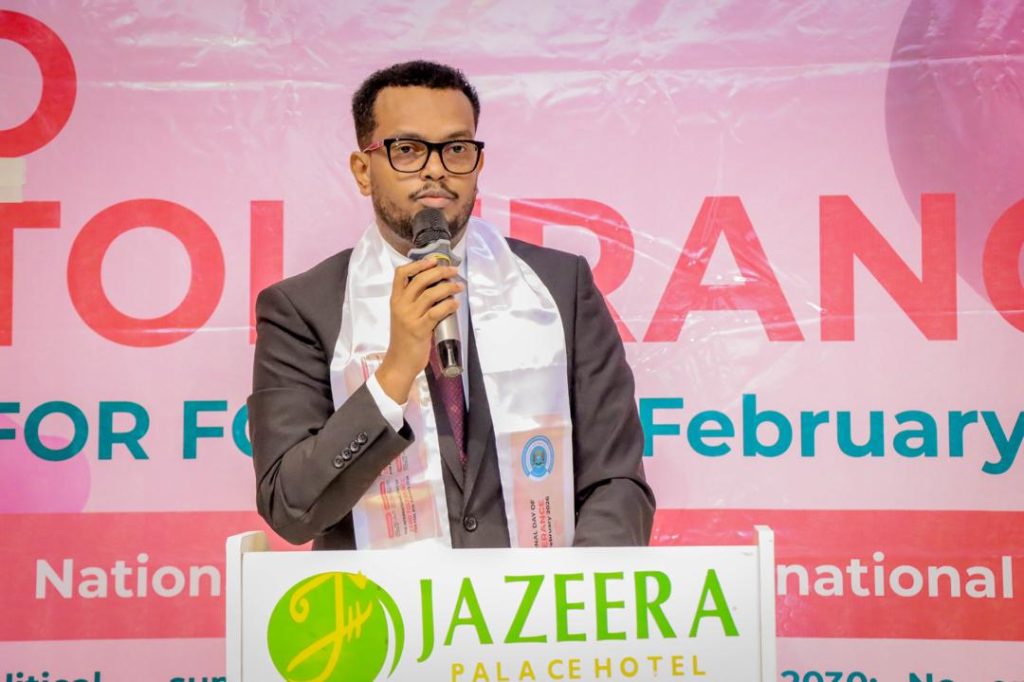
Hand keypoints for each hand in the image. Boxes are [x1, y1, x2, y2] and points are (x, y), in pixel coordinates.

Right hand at [375, 258, 462, 402]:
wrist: (400, 362)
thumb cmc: (404, 338)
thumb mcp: (403, 315)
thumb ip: (414, 301)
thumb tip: (437, 286)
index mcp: (395, 300)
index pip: (400, 274)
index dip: (418, 264)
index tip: (433, 261)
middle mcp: (400, 306)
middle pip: (420, 279)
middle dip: (439, 272)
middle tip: (453, 271)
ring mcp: (409, 317)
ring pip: (431, 294)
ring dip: (448, 288)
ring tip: (459, 287)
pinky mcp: (420, 329)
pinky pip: (437, 312)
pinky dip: (449, 305)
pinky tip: (456, 304)